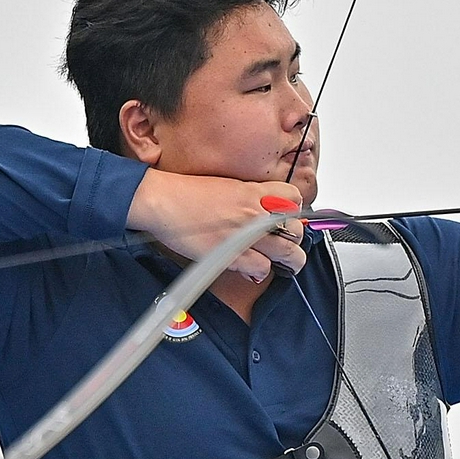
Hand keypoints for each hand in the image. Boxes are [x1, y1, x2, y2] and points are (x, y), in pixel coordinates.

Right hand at [127, 170, 307, 283]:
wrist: (163, 200)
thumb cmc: (184, 192)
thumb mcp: (225, 185)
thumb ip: (247, 197)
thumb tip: (259, 211)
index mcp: (252, 191)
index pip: (293, 197)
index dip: (295, 210)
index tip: (288, 218)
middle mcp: (253, 212)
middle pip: (295, 228)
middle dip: (296, 240)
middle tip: (290, 246)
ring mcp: (245, 234)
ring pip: (288, 252)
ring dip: (291, 261)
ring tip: (287, 265)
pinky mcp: (232, 254)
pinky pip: (262, 268)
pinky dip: (262, 272)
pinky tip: (255, 270)